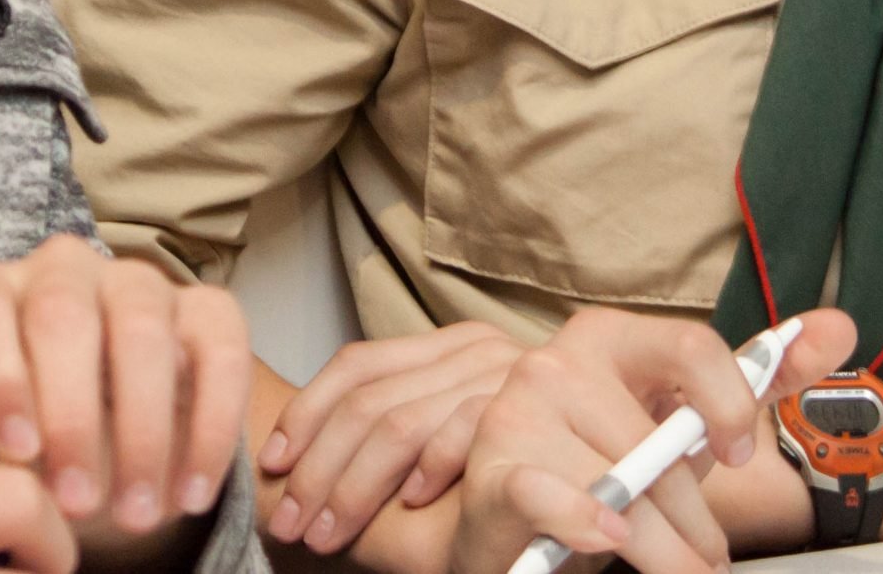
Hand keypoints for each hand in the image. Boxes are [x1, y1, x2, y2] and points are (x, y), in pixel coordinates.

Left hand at [0, 235, 252, 534]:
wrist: (113, 446)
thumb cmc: (43, 439)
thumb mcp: (11, 447)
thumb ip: (6, 449)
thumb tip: (5, 476)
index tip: (19, 454)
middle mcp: (65, 271)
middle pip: (62, 316)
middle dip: (72, 417)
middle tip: (79, 503)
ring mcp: (140, 282)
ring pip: (141, 330)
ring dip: (142, 432)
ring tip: (137, 514)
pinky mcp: (211, 309)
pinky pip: (222, 355)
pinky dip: (211, 432)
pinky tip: (191, 496)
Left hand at [259, 322, 526, 551]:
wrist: (612, 490)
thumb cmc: (510, 481)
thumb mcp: (442, 450)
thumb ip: (398, 437)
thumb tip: (292, 459)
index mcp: (447, 348)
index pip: (356, 365)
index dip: (304, 415)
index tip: (269, 465)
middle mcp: (475, 346)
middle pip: (367, 398)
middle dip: (317, 469)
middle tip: (288, 525)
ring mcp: (505, 369)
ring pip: (399, 420)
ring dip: (352, 486)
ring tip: (323, 536)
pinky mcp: (533, 398)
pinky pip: (463, 426)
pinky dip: (430, 467)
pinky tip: (408, 504)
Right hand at [449, 308, 856, 573]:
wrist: (514, 518)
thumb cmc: (604, 465)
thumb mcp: (682, 422)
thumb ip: (756, 378)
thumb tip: (838, 327)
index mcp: (610, 337)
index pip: (689, 345)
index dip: (729, 404)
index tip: (738, 455)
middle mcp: (557, 361)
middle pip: (661, 442)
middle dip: (698, 520)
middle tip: (709, 559)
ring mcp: (518, 412)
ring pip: (621, 487)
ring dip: (661, 548)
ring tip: (674, 568)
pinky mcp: (494, 469)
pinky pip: (548, 495)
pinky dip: (582, 521)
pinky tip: (606, 537)